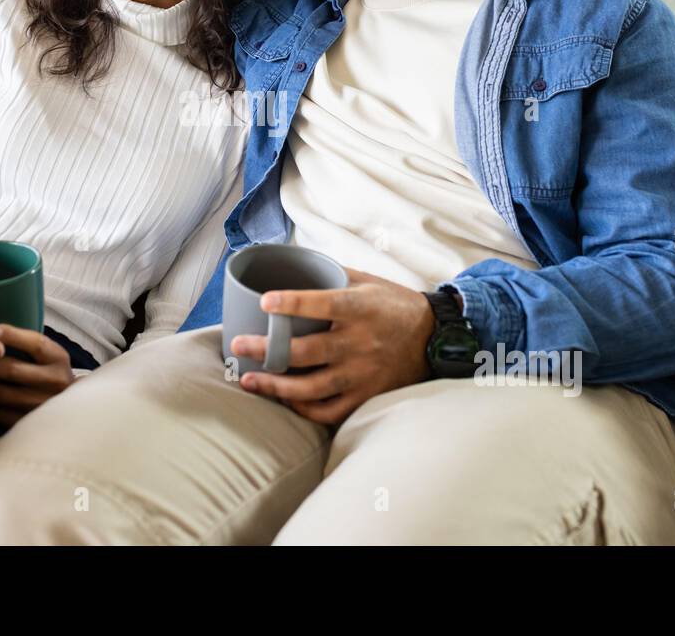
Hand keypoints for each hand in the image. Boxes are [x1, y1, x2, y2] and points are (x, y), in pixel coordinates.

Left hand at [0, 327, 75, 427]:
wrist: (65, 408)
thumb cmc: (47, 371)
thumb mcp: (46, 353)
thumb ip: (25, 342)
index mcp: (58, 359)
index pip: (35, 344)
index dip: (11, 335)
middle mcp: (54, 382)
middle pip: (11, 369)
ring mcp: (41, 405)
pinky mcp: (27, 422)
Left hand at [229, 268, 435, 426]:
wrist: (436, 339)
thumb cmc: (395, 306)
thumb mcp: (368, 282)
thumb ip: (331, 276)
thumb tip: (291, 264)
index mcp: (360, 308)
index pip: (322, 304)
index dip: (292, 303)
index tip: (264, 302)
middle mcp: (360, 343)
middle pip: (305, 351)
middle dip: (266, 350)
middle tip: (238, 345)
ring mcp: (362, 374)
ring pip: (311, 388)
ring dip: (275, 385)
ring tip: (249, 379)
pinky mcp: (366, 396)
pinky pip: (328, 410)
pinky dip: (302, 408)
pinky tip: (283, 398)